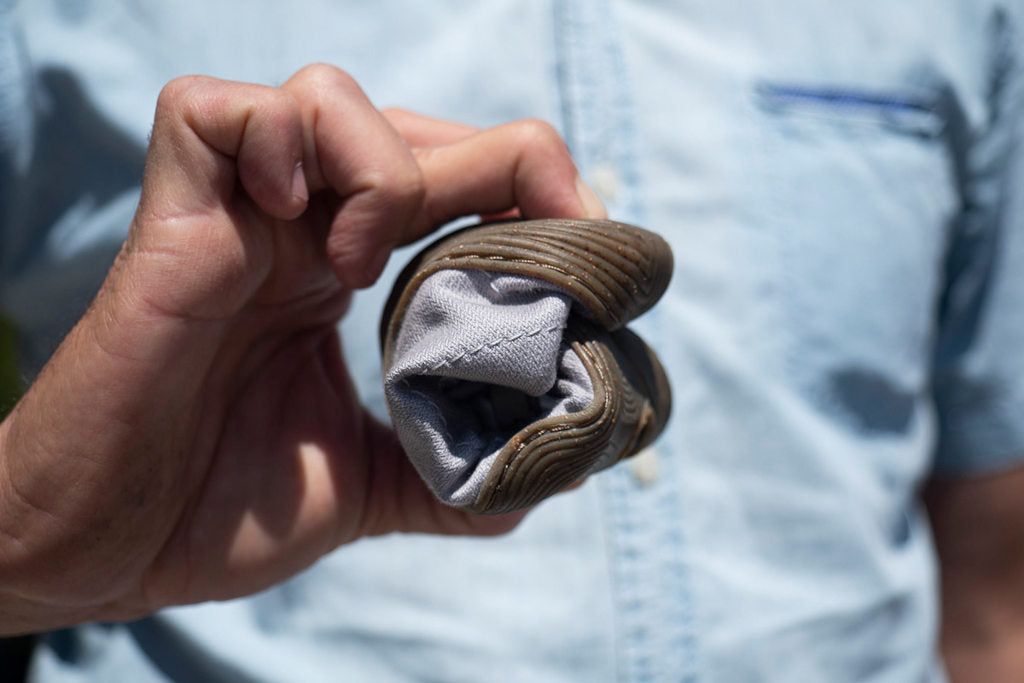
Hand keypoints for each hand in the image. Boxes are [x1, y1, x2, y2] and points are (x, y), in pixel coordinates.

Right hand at [0, 64, 605, 633]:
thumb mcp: (360, 488)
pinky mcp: (166, 223)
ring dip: (387, 167)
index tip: (586, 248)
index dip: (534, 193)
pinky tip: (301, 229)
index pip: (452, 182)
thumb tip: (536, 480)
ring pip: (325, 98)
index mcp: (338, 273)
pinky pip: (211, 111)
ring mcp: (231, 218)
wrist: (98, 552)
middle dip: (503, 166)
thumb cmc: (212, 512)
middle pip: (414, 129)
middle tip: (551, 231)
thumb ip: (444, 473)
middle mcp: (294, 231)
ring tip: (362, 267)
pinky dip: (282, 146)